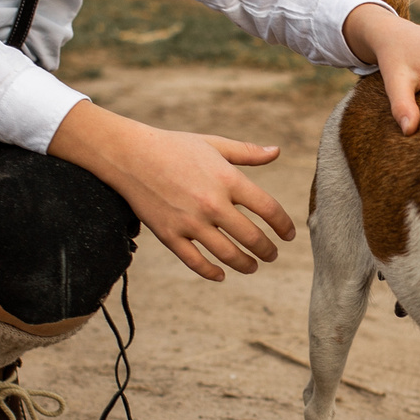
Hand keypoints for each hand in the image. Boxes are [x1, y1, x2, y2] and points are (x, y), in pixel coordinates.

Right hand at [47, 102, 294, 281]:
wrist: (130, 155)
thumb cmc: (174, 146)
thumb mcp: (214, 144)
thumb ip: (247, 152)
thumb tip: (277, 151)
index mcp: (227, 179)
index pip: (268, 209)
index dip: (284, 225)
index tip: (289, 234)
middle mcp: (212, 203)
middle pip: (252, 237)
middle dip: (267, 250)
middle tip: (272, 255)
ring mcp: (190, 222)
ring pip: (227, 254)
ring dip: (245, 265)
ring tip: (253, 267)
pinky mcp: (169, 235)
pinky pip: (195, 262)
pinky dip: (211, 272)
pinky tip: (222, 275)